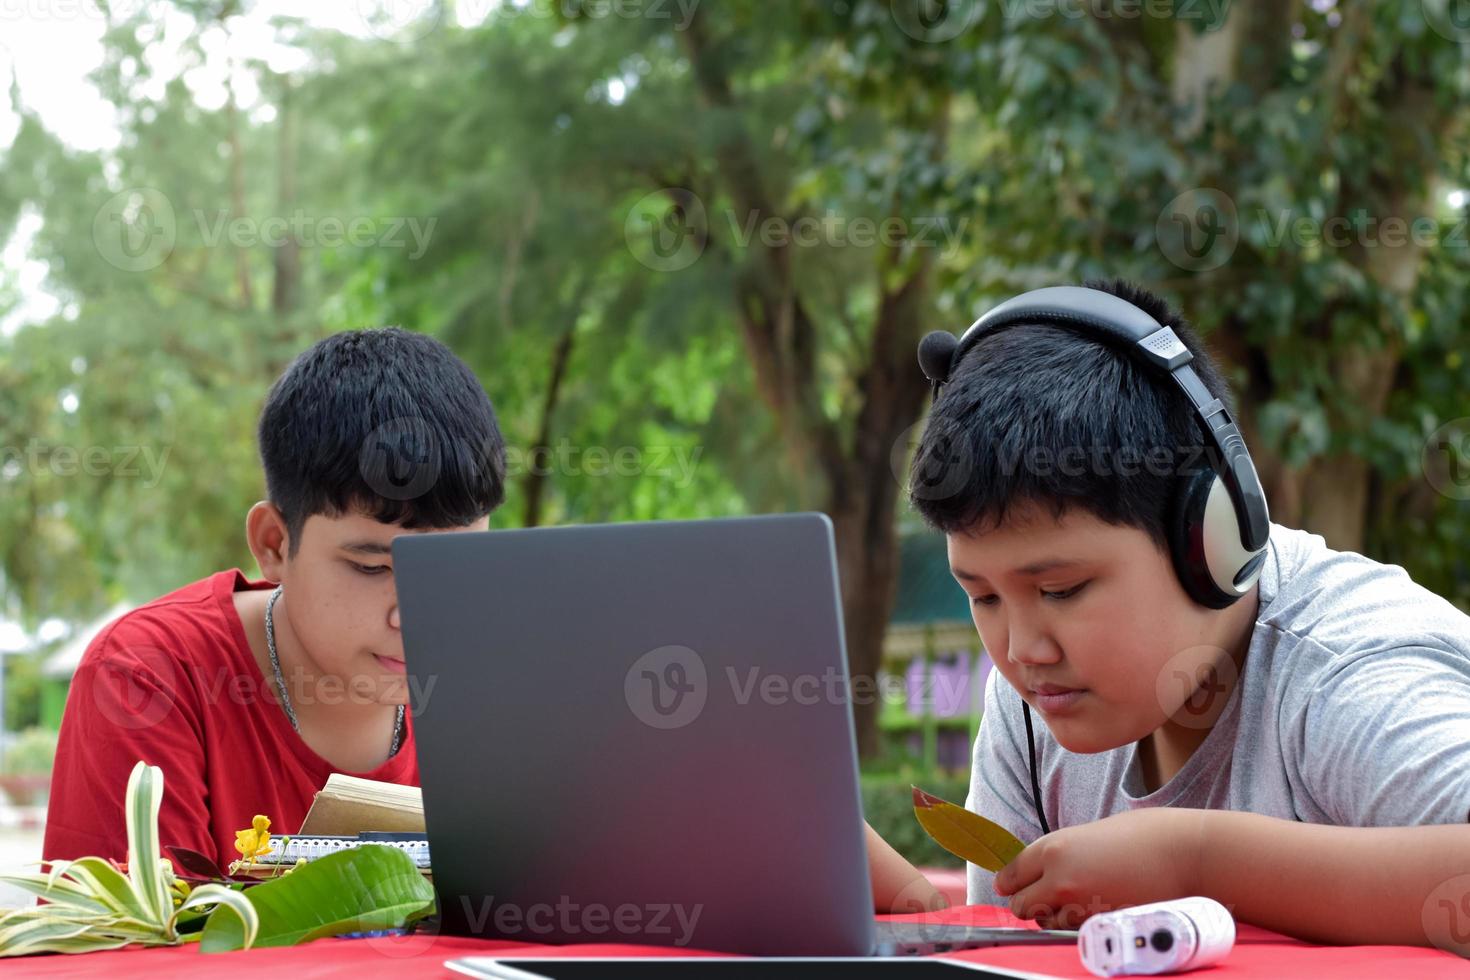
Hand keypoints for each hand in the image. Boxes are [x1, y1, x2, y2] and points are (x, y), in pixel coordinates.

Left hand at [993, 808, 1210, 929]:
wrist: (1185, 854)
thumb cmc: (1143, 836)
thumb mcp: (1089, 835)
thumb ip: (1062, 854)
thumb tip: (1043, 871)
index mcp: (1053, 848)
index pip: (1011, 875)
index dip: (1010, 882)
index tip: (1011, 885)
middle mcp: (1058, 879)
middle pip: (1021, 906)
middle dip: (1029, 903)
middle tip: (1044, 896)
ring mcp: (1079, 907)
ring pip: (1046, 923)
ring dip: (1053, 917)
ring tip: (1077, 901)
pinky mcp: (1101, 927)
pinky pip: (1073, 933)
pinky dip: (1076, 927)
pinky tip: (1093, 911)